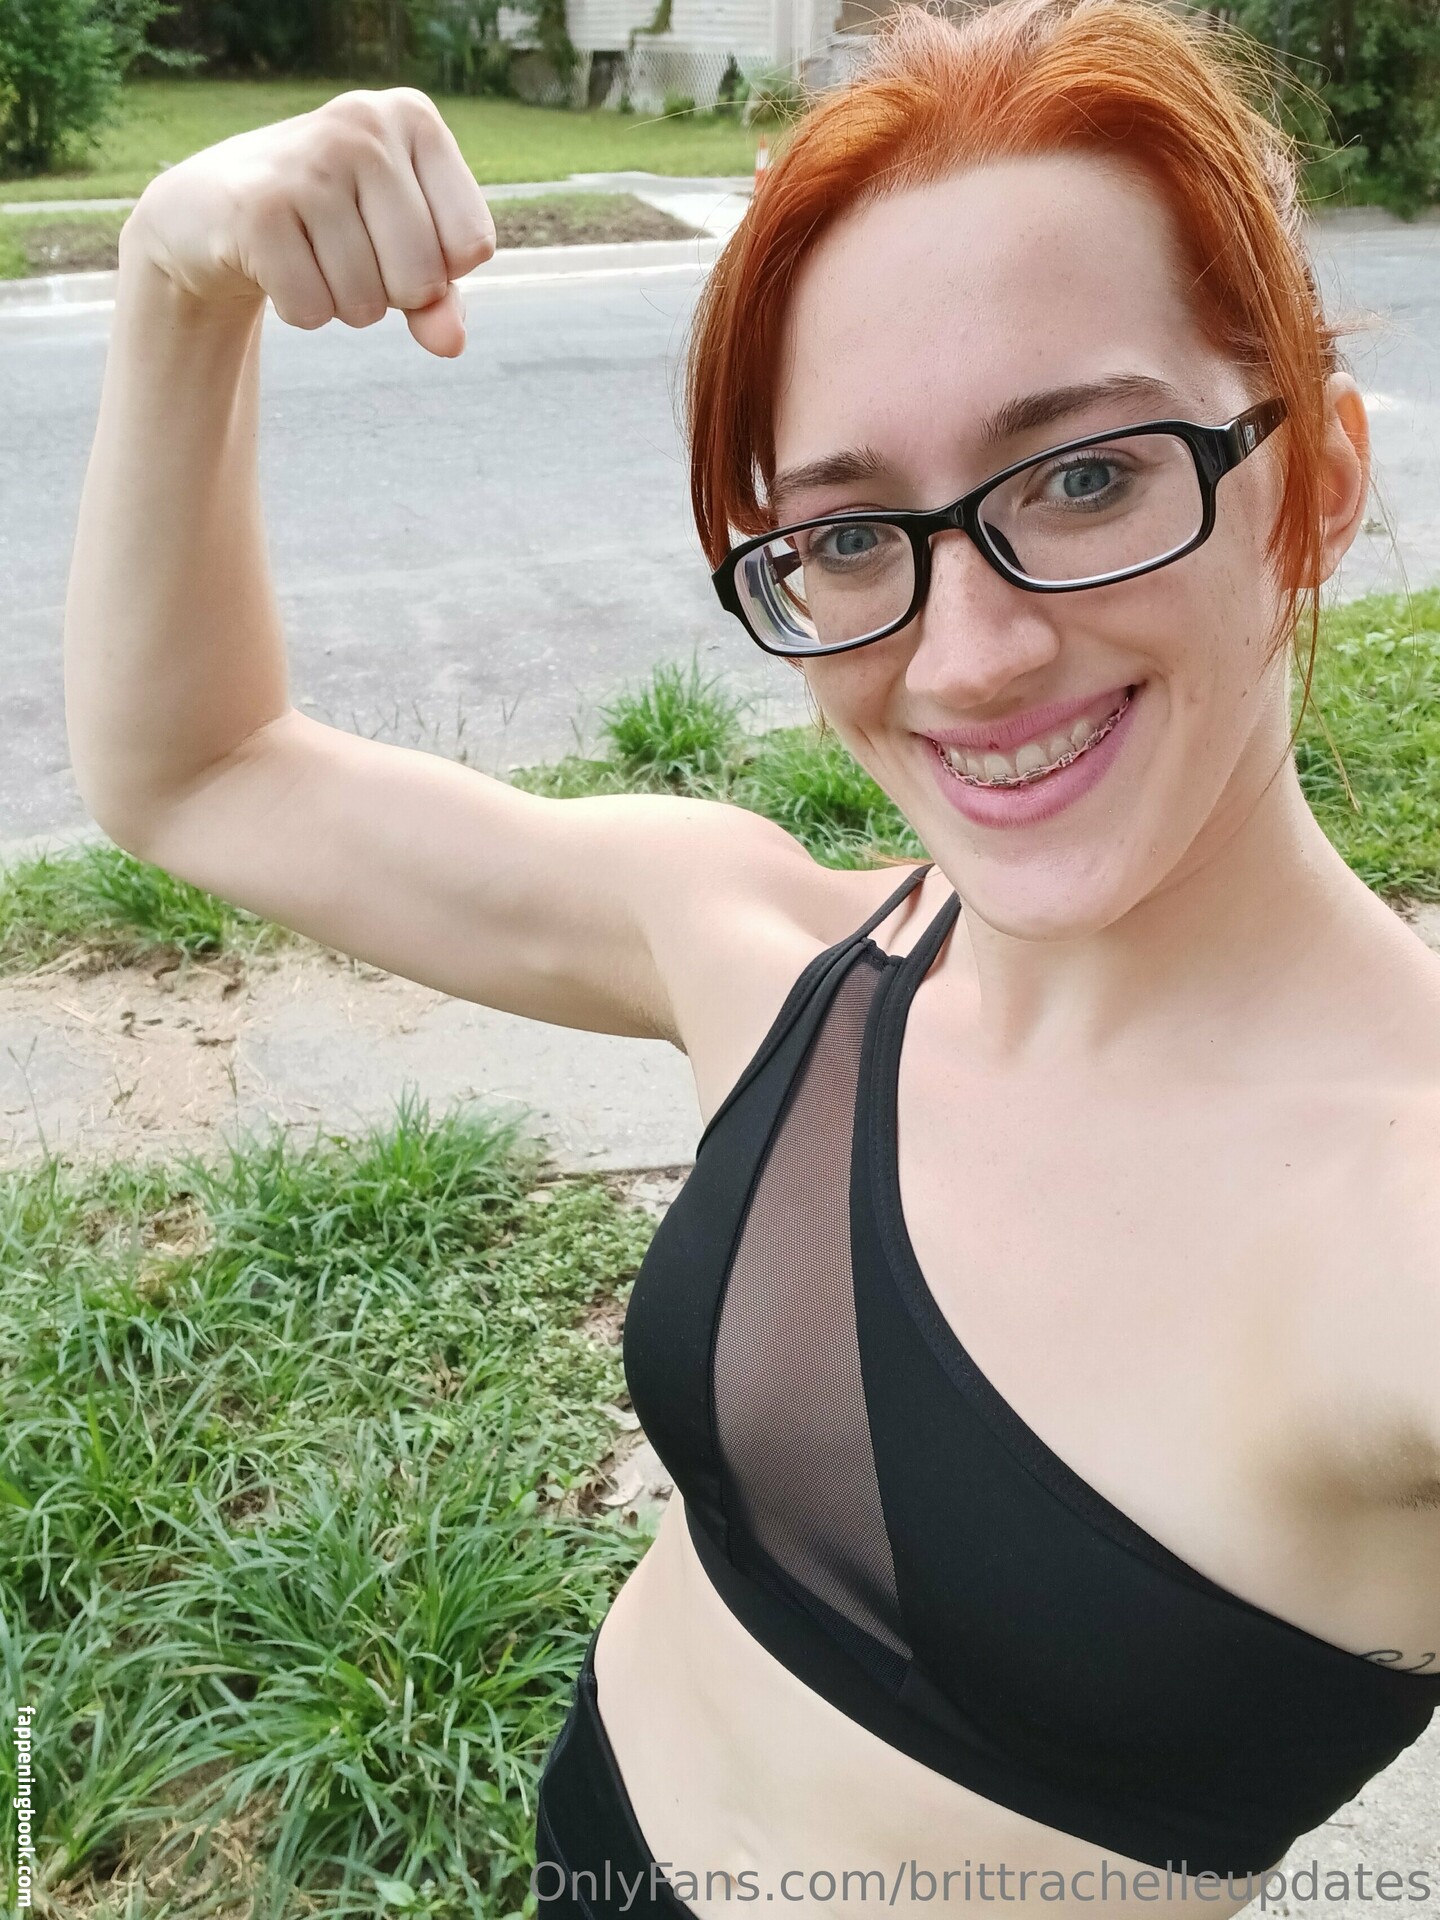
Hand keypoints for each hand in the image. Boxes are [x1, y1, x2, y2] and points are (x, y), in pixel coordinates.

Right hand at [121, 88, 495, 357]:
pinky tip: (276, 266)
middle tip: (344, 252)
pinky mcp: (257, 208)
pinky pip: (313, 311)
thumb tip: (451, 343)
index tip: (394, 240)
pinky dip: (299, 310)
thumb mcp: (398, 251)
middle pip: (423, 279)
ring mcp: (308, 162)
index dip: (439, 272)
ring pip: (366, 303)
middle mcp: (363, 126)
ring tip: (308, 254)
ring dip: (340, 304)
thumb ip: (441, 299)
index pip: (472, 245)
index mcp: (413, 118)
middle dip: (388, 295)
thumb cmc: (330, 228)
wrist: (211, 210)